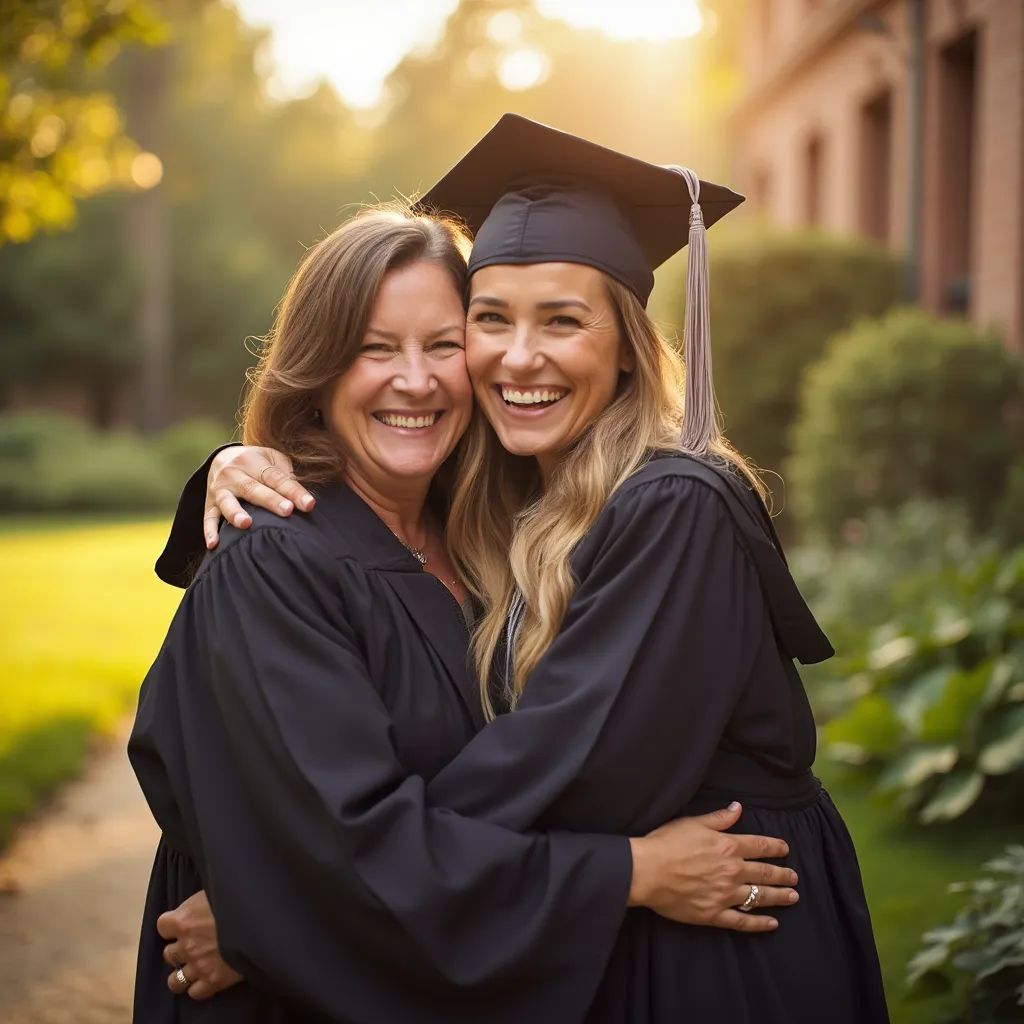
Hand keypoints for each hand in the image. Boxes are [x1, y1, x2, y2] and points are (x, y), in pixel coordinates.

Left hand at [157, 890, 242, 999]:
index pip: (163, 925)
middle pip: (169, 954)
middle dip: (179, 950)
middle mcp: (186, 944)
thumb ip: (202, 901)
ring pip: (175, 980)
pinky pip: (195, 992)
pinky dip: (199, 987)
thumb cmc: (240, 899)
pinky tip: (207, 978)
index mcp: (184, 919)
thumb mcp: (216, 889)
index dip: (172, 925)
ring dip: (182, 974)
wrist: (261, 920)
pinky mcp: (213, 980)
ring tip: (194, 968)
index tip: (183, 923)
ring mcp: (198, 965)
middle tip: (193, 945)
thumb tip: (202, 900)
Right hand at [204, 445, 314, 548]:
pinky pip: (208, 518)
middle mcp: (234, 473)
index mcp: (253, 461)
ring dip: (236, 513)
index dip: (293, 491)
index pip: (276, 478)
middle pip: (253, 489)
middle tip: (287, 511)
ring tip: (246, 524)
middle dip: (271, 501)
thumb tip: (303, 495)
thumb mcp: (271, 458)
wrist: (221, 458)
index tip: (309, 504)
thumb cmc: (257, 462)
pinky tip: (213, 545)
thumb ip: (286, 473)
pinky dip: (209, 531)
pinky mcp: (209, 504)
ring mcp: (219, 489)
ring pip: (227, 502)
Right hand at [628, 802, 797, 932]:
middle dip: (783, 874)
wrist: (647, 870)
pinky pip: (742, 920)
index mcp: (728, 846)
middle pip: (765, 873)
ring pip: (759, 897)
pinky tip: (773, 923)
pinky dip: (759, 923)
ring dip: (778, 896)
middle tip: (794, 877)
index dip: (775, 847)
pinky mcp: (714, 914)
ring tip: (792, 897)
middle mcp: (732, 871)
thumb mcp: (693, 823)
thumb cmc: (667, 843)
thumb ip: (719, 818)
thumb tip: (738, 808)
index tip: (785, 849)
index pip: (759, 846)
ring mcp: (725, 895)